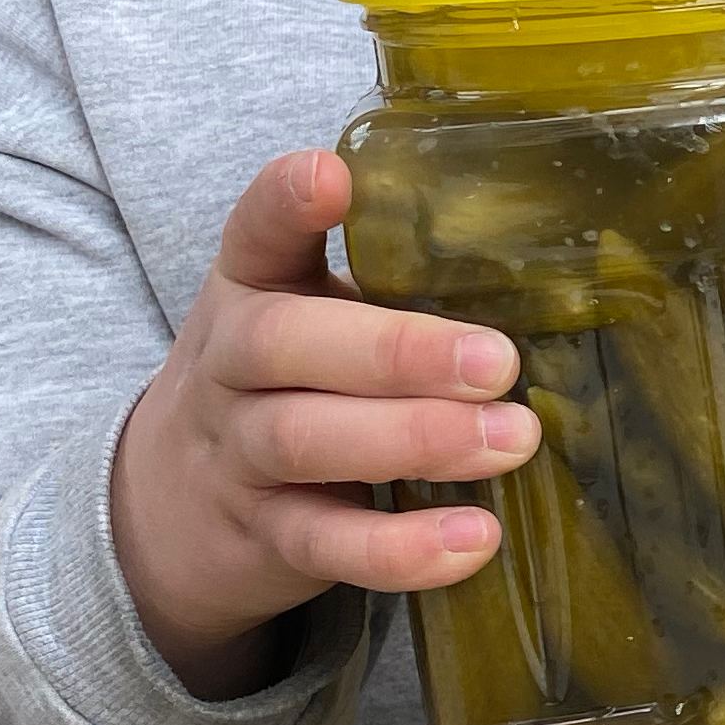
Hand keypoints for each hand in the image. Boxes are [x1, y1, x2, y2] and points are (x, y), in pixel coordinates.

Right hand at [113, 152, 535, 696]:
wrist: (171, 508)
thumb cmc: (289, 386)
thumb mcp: (312, 320)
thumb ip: (395, 291)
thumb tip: (552, 279)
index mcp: (252, 290)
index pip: (255, 233)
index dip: (285, 202)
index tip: (331, 176)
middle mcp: (230, 366)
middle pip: (284, 344)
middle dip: (396, 351)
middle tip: (498, 361)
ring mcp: (240, 455)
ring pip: (307, 441)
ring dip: (416, 439)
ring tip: (511, 440)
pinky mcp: (267, 538)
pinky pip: (327, 544)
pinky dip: (399, 548)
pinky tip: (472, 539)